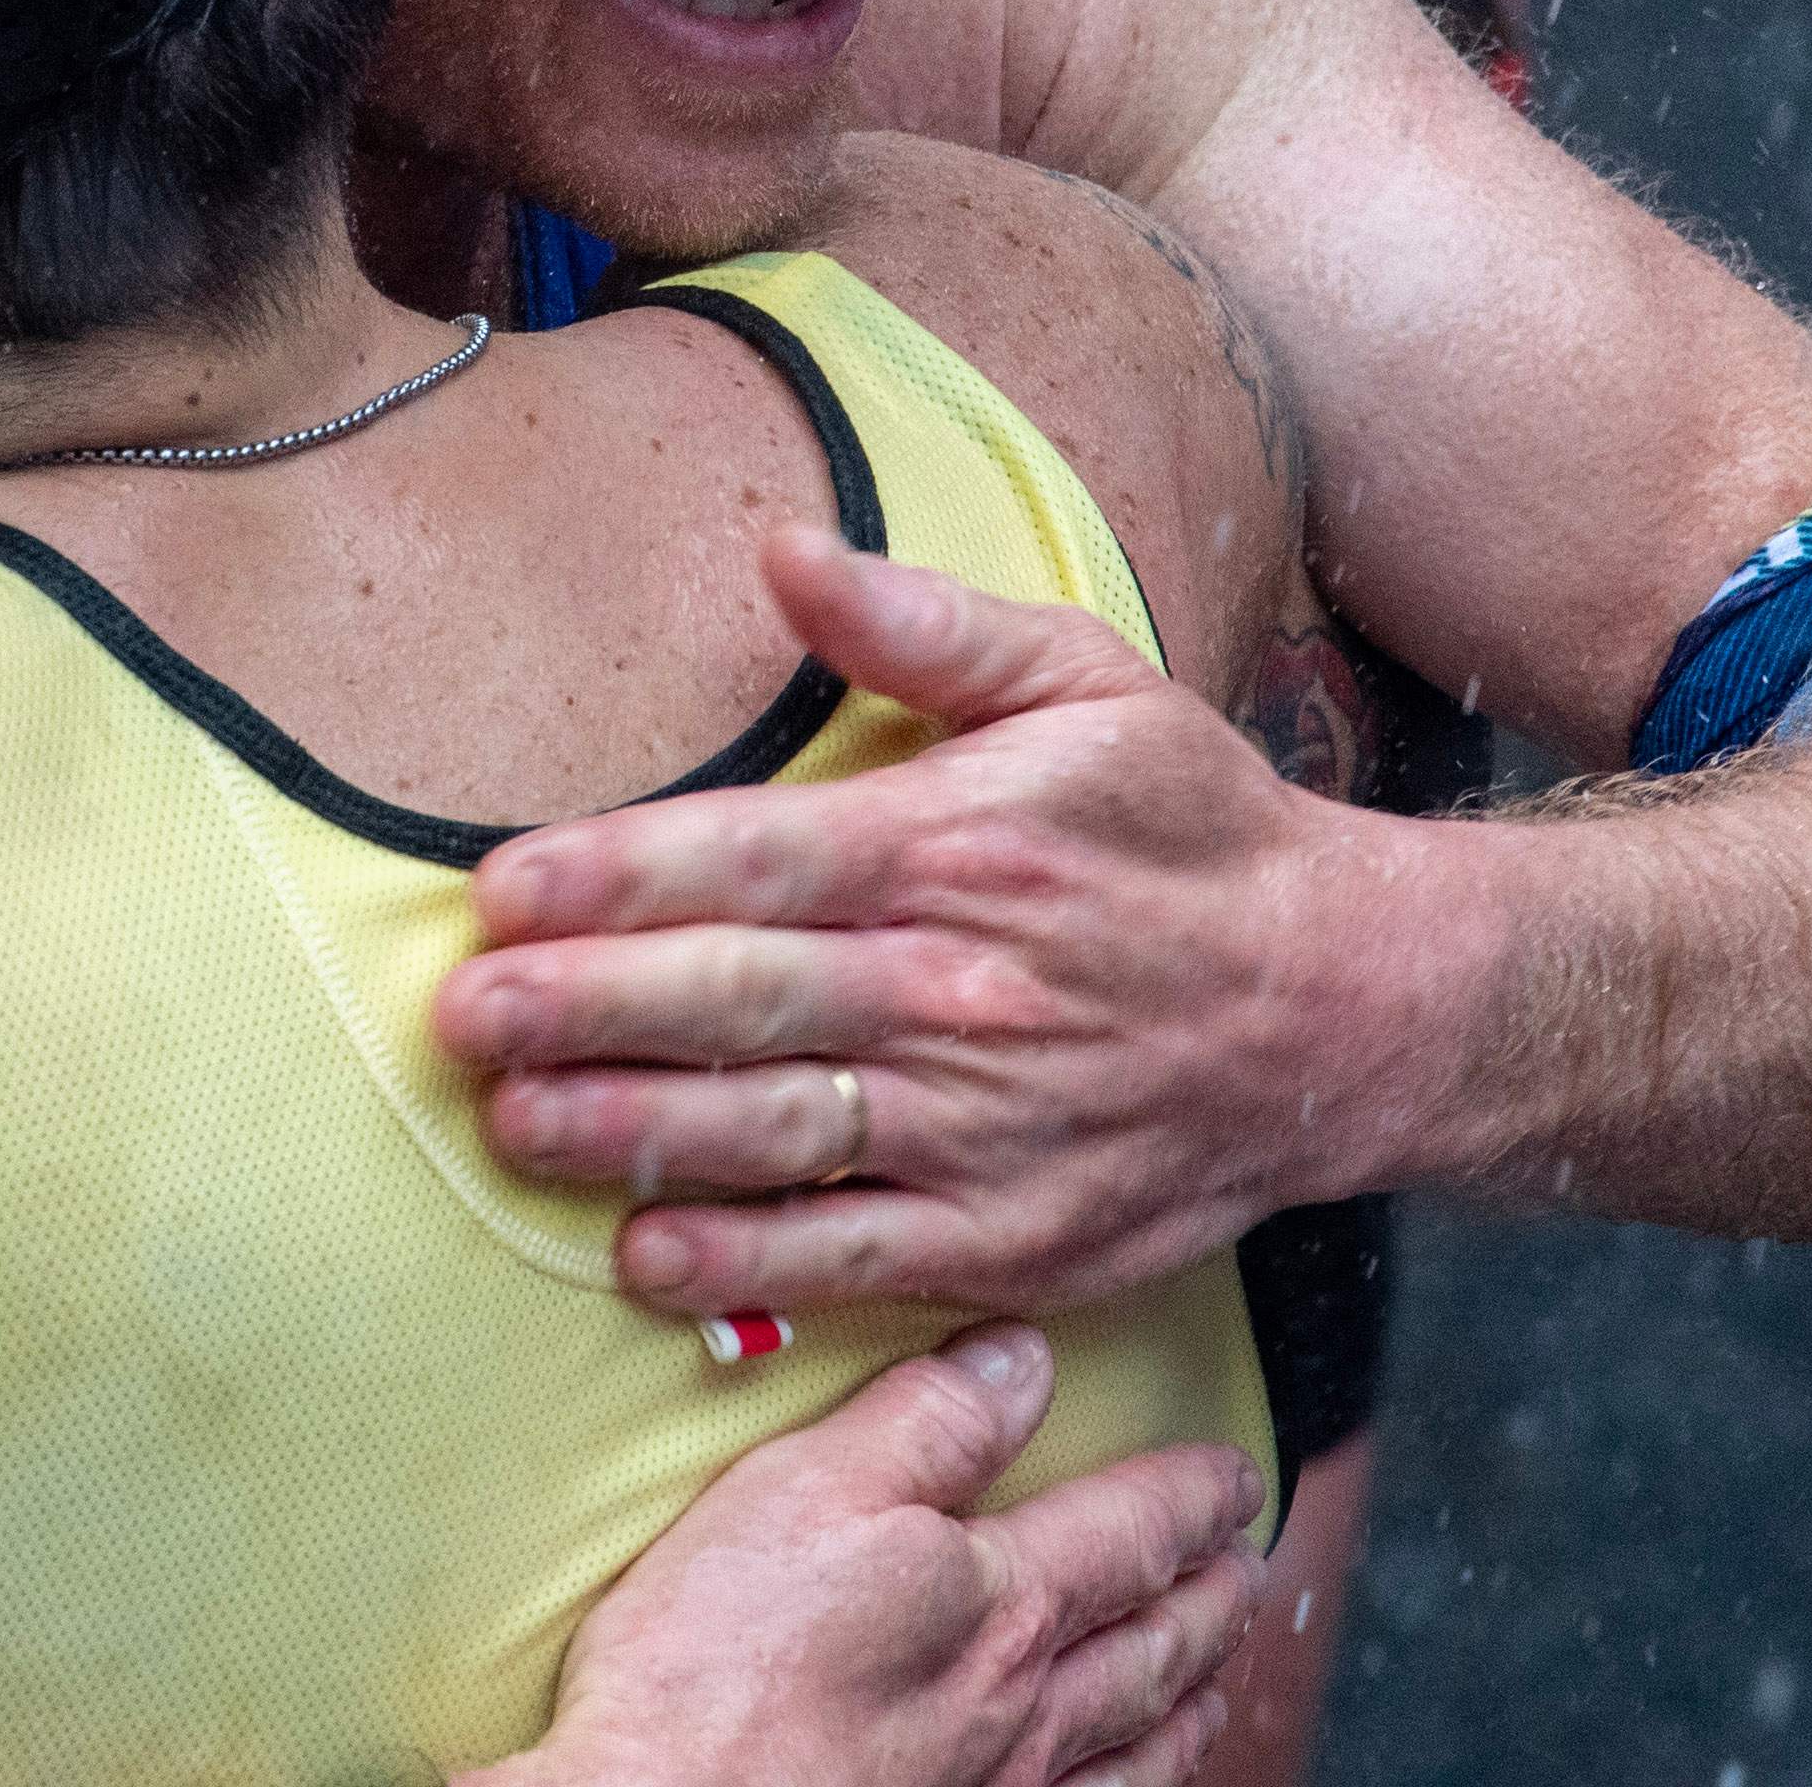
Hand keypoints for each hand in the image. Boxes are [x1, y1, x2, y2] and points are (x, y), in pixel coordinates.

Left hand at [440, 533, 1429, 1319]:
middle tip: (461, 1017)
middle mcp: (962, 987)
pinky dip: (741, 1262)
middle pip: (739, 997)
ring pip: (776, 1131)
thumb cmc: (1190, 830)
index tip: (500, 889)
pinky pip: (851, 1256)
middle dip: (585, 1008)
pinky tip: (642, 1247)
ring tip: (513, 1124)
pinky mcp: (1011, 1235)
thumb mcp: (1085, 682)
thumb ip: (925, 626)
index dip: (616, 875)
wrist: (1349, 1005)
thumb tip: (782, 549)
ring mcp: (986, 1125)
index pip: (754, 856)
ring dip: (631, 1133)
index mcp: (961, 845)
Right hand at [482, 1327, 1258, 1786]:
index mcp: (997, 1604)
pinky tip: (1126, 1782)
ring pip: (1133, 1743)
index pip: (1129, 1530)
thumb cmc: (713, 1675)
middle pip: (1152, 1644)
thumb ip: (925, 1424)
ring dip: (1187, 1696)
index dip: (1191, 1495)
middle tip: (1246, 1564)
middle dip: (1209, 1596)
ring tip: (1213, 1672)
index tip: (1232, 1474)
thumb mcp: (809, 1494)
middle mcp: (1020, 1709)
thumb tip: (1018, 1358)